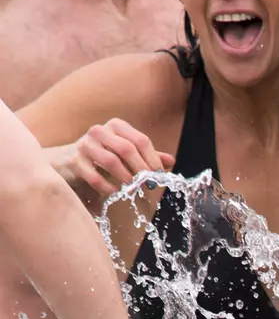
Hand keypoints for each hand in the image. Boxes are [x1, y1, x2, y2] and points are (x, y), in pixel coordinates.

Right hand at [55, 118, 174, 203]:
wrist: (68, 160)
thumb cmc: (104, 155)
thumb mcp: (127, 153)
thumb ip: (148, 155)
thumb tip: (171, 161)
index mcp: (116, 126)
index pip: (141, 140)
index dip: (153, 159)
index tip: (159, 175)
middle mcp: (99, 131)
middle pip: (127, 149)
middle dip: (141, 169)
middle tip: (149, 185)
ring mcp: (84, 145)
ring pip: (111, 161)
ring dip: (126, 178)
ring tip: (133, 189)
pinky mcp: (73, 161)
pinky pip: (95, 177)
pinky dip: (108, 187)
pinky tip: (115, 192)